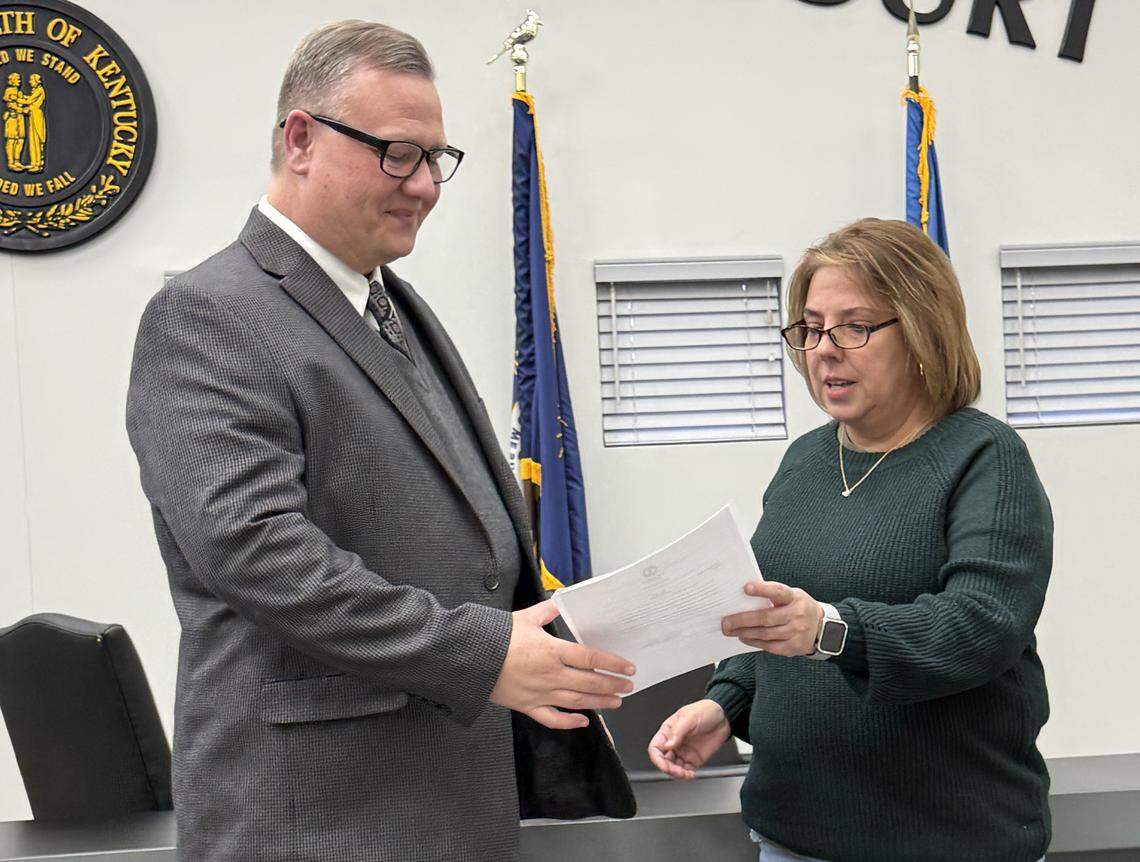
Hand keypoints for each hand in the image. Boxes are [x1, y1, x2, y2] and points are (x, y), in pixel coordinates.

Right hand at [490, 600, 635, 729]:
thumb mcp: (524, 618)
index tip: (628, 668)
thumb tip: (558, 602)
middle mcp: (551, 674)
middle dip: (612, 685)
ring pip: (577, 702)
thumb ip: (545, 611)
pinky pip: (552, 718)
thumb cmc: (496, 637)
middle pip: (590, 683)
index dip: (612, 664)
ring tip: (616, 702)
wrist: (470, 658)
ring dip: (599, 703)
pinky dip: (569, 722)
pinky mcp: (528, 706)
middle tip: (628, 686)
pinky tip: (583, 722)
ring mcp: (541, 693)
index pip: (591, 658)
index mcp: (553, 651)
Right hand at [647, 699, 729, 779]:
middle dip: (668, 768)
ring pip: (674, 768)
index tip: (664, 764)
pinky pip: (686, 770)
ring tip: (685, 774)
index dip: (657, 758)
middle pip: (663, 760)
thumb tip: (668, 745)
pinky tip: (690, 774)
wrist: (724, 717)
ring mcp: (684, 752)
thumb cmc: (705, 711)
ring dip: (677, 774)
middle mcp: (674, 743)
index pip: (655, 747)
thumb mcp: (690, 717)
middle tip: (676, 771)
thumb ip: (678, 732)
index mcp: (668, 731)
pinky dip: (686, 775)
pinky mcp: (694, 759)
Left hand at [721, 580, 822, 656]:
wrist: (822, 628)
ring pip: (765, 634)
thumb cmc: (798, 607)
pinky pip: (769, 646)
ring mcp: (796, 632)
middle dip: (742, 620)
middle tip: (726, 622)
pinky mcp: (794, 647)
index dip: (762, 589)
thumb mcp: (792, 596)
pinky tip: (744, 638)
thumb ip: (773, 595)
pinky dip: (754, 642)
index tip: (745, 588)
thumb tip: (744, 596)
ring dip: (745, 632)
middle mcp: (797, 614)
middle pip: (765, 618)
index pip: (777, 591)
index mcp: (794, 597)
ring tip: (731, 630)